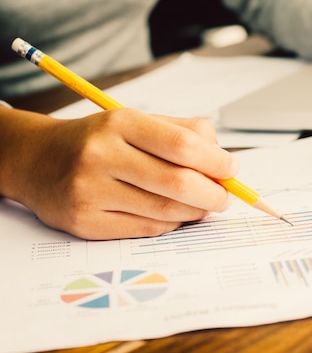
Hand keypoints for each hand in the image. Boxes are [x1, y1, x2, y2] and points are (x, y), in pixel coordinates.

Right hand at [0, 108, 236, 239]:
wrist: (38, 160)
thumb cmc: (100, 140)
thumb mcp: (137, 122)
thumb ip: (183, 135)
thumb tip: (225, 164)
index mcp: (120, 123)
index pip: (183, 145)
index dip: (217, 162)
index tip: (232, 169)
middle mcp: (101, 155)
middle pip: (179, 183)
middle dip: (214, 194)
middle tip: (225, 197)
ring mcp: (90, 191)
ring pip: (166, 211)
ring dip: (195, 212)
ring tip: (203, 205)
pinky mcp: (84, 222)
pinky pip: (146, 229)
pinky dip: (171, 224)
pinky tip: (175, 215)